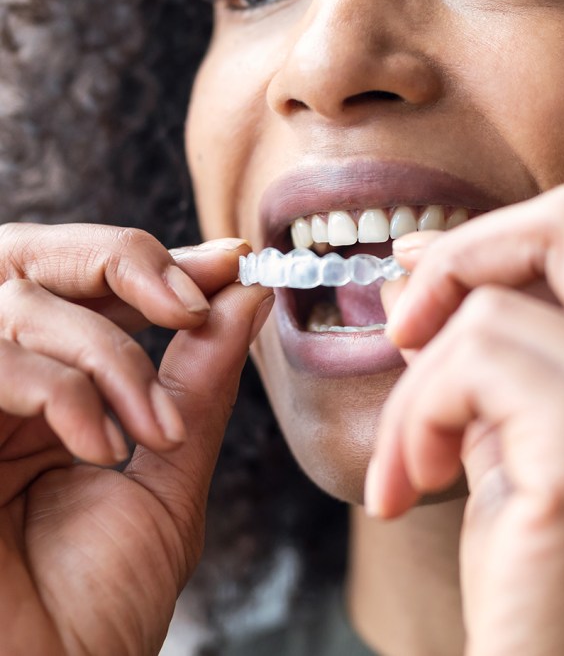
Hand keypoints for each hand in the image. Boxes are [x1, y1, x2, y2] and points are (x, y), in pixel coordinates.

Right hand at [0, 224, 271, 655]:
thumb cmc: (101, 600)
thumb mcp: (170, 469)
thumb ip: (199, 378)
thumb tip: (245, 294)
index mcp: (50, 389)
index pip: (91, 284)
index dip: (157, 261)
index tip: (232, 262)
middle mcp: (0, 384)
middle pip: (37, 259)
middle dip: (123, 261)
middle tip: (193, 300)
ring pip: (19, 303)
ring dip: (108, 355)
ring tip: (152, 428)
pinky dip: (64, 391)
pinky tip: (101, 447)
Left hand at [368, 184, 563, 655]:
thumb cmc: (544, 587)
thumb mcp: (521, 448)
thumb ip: (486, 360)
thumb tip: (417, 279)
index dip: (496, 237)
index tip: (420, 270)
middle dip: (459, 255)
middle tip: (400, 327)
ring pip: (485, 315)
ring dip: (417, 392)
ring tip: (411, 467)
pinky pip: (469, 365)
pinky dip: (418, 418)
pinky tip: (414, 484)